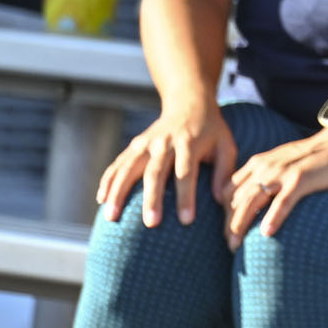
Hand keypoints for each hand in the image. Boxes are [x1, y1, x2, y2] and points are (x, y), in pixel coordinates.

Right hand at [98, 101, 237, 228]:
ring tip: (112, 217)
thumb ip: (224, 171)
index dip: (186, 197)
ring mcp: (146, 143)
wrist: (189, 103)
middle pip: (155, 172)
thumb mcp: (227, 146)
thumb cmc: (212, 132)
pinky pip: (118, 163)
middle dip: (151, 199)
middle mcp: (165, 142)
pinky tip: (101, 200)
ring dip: (119, 192)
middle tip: (150, 224)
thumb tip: (219, 199)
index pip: (186, 173)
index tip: (186, 220)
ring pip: (129, 168)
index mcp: (189, 143)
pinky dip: (108, 180)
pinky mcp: (135, 145)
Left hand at [222, 125, 327, 245]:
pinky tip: (266, 233)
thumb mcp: (283, 164)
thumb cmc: (316, 157)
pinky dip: (273, 217)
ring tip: (236, 245)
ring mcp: (282, 173)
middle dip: (229, 224)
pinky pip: (283, 201)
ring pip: (252, 202)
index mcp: (258, 163)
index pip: (229, 190)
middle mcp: (265, 167)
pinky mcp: (301, 179)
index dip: (224, 213)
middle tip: (230, 246)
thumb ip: (268, 177)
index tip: (228, 232)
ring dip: (240, 225)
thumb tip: (256, 201)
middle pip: (236, 199)